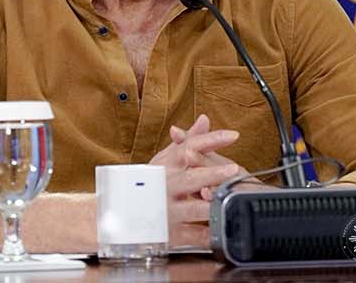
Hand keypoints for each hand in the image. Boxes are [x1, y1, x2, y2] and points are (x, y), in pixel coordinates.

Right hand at [150, 114, 241, 247]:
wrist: (122, 212)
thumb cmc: (150, 181)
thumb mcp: (166, 158)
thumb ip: (189, 140)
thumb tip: (205, 120)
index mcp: (168, 164)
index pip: (191, 147)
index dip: (212, 140)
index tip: (233, 135)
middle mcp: (167, 185)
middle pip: (191, 178)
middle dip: (212, 174)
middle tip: (233, 169)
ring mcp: (169, 210)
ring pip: (193, 209)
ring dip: (212, 206)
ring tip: (229, 203)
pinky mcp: (171, 233)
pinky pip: (194, 236)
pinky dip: (210, 235)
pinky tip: (224, 230)